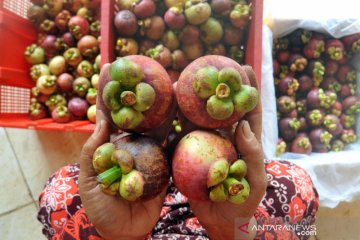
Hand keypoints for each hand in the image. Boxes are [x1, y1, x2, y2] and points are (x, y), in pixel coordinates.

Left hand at [78, 64, 175, 239]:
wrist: (122, 232)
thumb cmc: (100, 207)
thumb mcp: (89, 179)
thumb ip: (93, 152)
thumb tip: (102, 120)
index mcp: (111, 145)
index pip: (109, 113)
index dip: (108, 90)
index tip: (109, 67)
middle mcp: (132, 145)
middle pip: (139, 114)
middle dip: (143, 91)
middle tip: (149, 68)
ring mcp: (150, 154)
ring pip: (159, 126)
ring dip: (166, 107)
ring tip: (174, 85)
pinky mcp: (166, 167)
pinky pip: (174, 148)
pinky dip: (181, 132)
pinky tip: (189, 116)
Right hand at [187, 66, 266, 239]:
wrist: (222, 222)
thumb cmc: (244, 202)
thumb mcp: (256, 180)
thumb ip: (253, 154)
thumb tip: (244, 125)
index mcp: (245, 141)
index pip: (248, 111)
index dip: (248, 89)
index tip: (244, 67)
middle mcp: (225, 138)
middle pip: (221, 108)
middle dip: (217, 86)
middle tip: (209, 66)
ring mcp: (207, 145)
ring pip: (199, 119)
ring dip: (192, 101)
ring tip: (184, 82)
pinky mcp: (190, 155)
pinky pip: (183, 136)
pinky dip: (177, 122)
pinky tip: (169, 109)